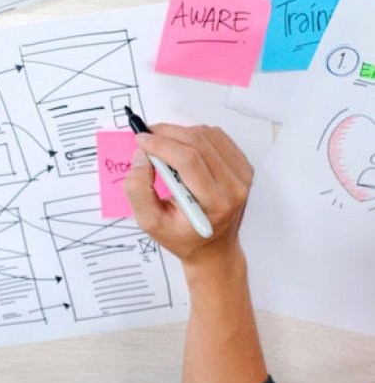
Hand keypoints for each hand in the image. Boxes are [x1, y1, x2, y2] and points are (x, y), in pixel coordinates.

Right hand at [123, 125, 253, 268]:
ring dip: (180, 133)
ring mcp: (243, 175)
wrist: (213, 249)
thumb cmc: (181, 237)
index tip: (140, 139)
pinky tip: (182, 149)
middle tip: (146, 137)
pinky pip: (217, 137)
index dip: (161, 144)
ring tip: (162, 146)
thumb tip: (141, 155)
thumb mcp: (150, 223)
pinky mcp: (244, 166)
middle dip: (167, 133)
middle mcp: (234, 187)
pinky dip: (195, 136)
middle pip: (198, 142)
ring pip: (207, 135)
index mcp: (215, 204)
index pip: (188, 161)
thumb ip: (138, 190)